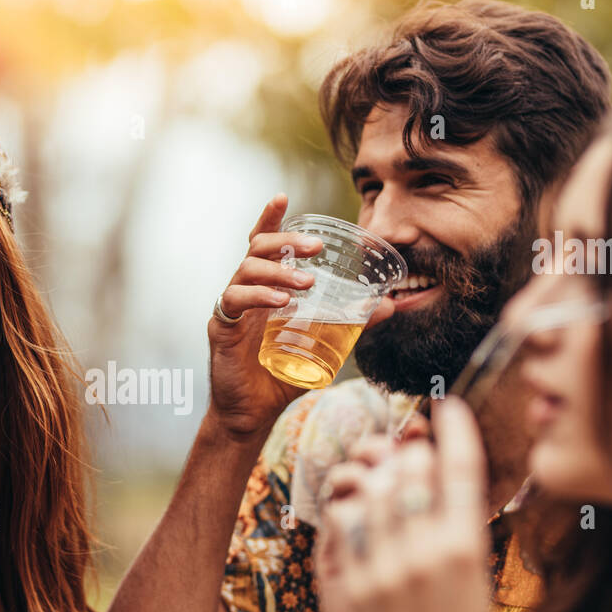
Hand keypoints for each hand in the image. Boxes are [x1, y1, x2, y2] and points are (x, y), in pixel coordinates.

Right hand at [206, 193, 393, 440]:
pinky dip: (258, 296)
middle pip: (257, 248)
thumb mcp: (323, 345)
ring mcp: (231, 308)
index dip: (269, 218)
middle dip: (286, 240)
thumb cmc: (281, 376)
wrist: (252, 414)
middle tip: (317, 247)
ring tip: (307, 283)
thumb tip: (389, 306)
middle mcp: (244, 291)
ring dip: (279, 270)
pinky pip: (234, 300)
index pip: (262, 244)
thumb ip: (351, 323)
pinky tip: (281, 302)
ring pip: (246, 269)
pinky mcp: (222, 327)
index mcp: (263, 288)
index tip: (282, 197)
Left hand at [315, 397, 491, 611]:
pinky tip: (357, 516)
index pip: (461, 466)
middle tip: (406, 454)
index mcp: (467, 548)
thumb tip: (432, 455)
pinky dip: (346, 507)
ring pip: (367, 486)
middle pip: (409, 467)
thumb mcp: (475, 573)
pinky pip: (337, 518)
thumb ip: (455, 518)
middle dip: (407, 452)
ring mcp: (380, 568)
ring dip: (371, 475)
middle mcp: (424, 553)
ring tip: (378, 482)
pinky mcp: (345, 583)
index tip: (446, 405)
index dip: (454, 426)